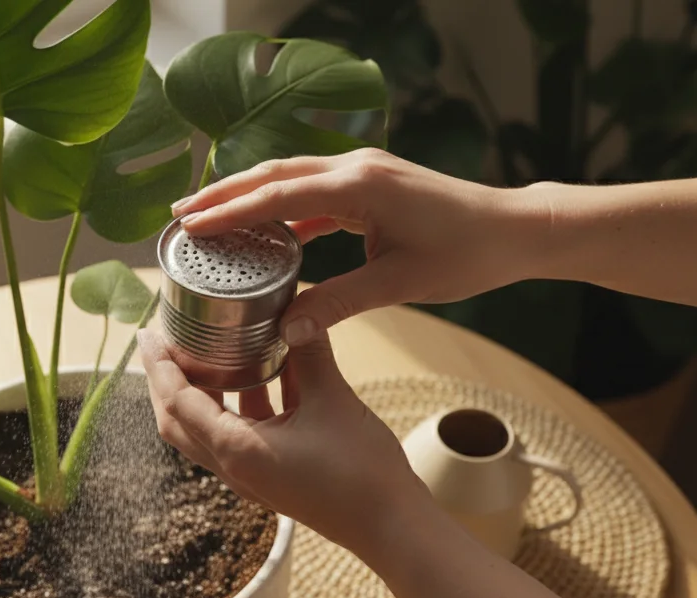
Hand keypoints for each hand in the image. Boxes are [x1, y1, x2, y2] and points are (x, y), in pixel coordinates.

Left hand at [137, 328, 430, 556]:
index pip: (178, 402)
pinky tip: (258, 374)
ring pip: (205, 429)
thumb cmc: (362, 473)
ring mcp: (251, 475)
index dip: (160, 366)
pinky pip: (237, 435)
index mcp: (236, 449)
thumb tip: (298, 313)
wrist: (391, 526)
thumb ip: (310, 353)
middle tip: (165, 342)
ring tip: (205, 352)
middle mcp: (234, 466)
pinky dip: (236, 405)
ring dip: (199, 393)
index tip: (148, 334)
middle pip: (178, 420)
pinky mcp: (270, 476)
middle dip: (165, 381)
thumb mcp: (334, 401)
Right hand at [173, 148, 547, 345]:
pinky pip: (314, 190)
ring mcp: (364, 171)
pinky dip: (283, 207)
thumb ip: (339, 303)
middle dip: (224, 195)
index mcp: (360, 186)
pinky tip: (266, 231)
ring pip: (291, 178)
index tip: (189, 227)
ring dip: (248, 196)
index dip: (229, 213)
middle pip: (274, 175)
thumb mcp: (400, 283)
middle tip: (179, 217)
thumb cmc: (468, 254)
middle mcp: (357, 168)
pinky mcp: (372, 183)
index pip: (278, 197)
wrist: (517, 229)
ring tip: (208, 217)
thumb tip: (285, 329)